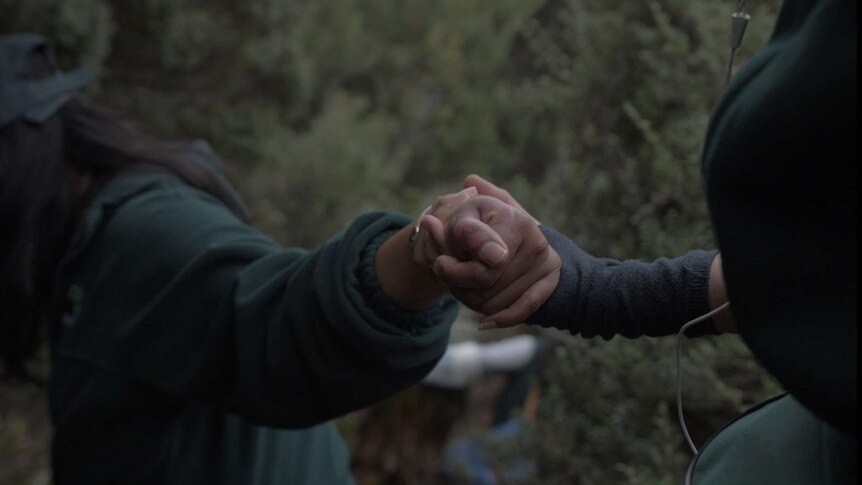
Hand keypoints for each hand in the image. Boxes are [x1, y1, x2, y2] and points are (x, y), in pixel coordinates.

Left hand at [422, 194, 560, 329]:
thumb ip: (469, 202)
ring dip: (474, 303)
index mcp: (515, 220)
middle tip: (448, 277)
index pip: (481, 263)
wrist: (526, 239)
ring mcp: (546, 264)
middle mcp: (536, 241)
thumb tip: (469, 181)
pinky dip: (501, 319)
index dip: (454, 269)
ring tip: (462, 288)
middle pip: (486, 286)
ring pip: (497, 302)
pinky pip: (522, 310)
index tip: (440, 264)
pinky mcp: (550, 283)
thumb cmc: (489, 222)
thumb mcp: (475, 210)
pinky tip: (484, 324)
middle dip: (460, 286)